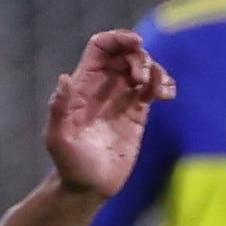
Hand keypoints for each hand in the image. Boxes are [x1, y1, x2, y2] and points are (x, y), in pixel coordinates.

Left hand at [46, 30, 175, 198]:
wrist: (88, 187)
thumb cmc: (69, 165)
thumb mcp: (58, 138)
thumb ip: (59, 108)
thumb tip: (65, 78)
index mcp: (84, 85)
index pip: (101, 47)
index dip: (118, 38)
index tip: (137, 43)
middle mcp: (104, 87)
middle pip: (125, 54)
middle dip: (139, 56)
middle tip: (141, 78)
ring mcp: (122, 100)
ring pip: (142, 69)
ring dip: (154, 70)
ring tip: (156, 89)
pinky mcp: (137, 115)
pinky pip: (153, 90)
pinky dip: (163, 84)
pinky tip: (167, 94)